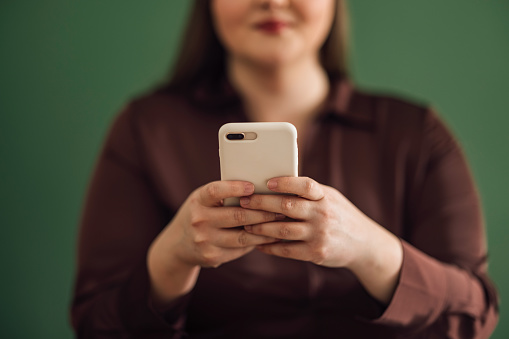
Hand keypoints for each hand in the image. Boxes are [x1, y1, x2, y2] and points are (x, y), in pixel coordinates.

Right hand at [147, 180, 280, 304]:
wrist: (177, 245)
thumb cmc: (199, 214)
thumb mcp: (203, 200)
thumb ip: (224, 195)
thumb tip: (259, 189)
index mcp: (198, 201)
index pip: (216, 191)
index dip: (235, 188)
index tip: (252, 187)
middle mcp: (199, 220)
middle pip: (237, 216)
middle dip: (262, 212)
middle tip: (280, 208)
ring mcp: (205, 241)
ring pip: (243, 236)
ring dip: (265, 230)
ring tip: (279, 223)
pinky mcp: (213, 256)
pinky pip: (241, 249)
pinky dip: (256, 242)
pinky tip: (269, 237)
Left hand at [239, 176, 402, 303]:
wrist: (364, 244)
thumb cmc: (339, 215)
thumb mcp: (330, 198)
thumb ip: (308, 192)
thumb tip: (274, 182)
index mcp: (325, 196)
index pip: (305, 185)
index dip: (285, 182)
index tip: (266, 182)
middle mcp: (323, 214)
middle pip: (287, 206)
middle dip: (262, 204)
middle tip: (243, 202)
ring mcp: (319, 234)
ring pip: (283, 230)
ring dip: (261, 228)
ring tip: (246, 225)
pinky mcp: (316, 253)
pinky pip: (287, 250)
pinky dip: (270, 248)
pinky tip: (258, 245)